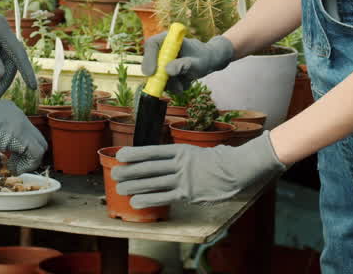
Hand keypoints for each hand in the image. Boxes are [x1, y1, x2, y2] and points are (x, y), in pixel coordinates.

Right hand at [0, 98, 46, 174]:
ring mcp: (22, 123)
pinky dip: (28, 164)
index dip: (21, 151)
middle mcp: (19, 116)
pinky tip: (12, 168)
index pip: (26, 134)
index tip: (10, 161)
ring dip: (28, 162)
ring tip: (12, 168)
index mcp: (11, 114)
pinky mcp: (21, 134)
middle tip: (13, 166)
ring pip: (41, 146)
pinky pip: (36, 153)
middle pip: (37, 139)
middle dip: (28, 157)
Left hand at [111, 134, 286, 208]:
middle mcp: (180, 163)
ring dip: (135, 186)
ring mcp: (184, 178)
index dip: (135, 153)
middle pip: (149, 167)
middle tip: (114, 174)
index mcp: (181, 150)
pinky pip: (165, 197)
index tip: (120, 155)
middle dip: (129, 171)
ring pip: (154, 182)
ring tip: (120, 189)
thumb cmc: (220, 160)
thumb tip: (167, 159)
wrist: (238, 168)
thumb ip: (182, 156)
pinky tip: (137, 202)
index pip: (153, 151)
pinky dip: (149, 199)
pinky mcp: (189, 193)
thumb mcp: (199, 152)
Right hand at [141, 33, 233, 94]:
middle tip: (177, 86)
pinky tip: (185, 81)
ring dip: (171, 84)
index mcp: (168, 39)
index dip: (148, 58)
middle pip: (150, 63)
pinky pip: (163, 83)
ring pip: (156, 77)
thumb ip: (184, 65)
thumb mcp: (196, 62)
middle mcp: (161, 49)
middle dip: (161, 78)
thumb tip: (168, 70)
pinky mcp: (162, 72)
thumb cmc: (203, 58)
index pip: (151, 45)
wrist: (207, 61)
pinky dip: (174, 86)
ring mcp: (160, 61)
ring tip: (187, 80)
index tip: (152, 73)